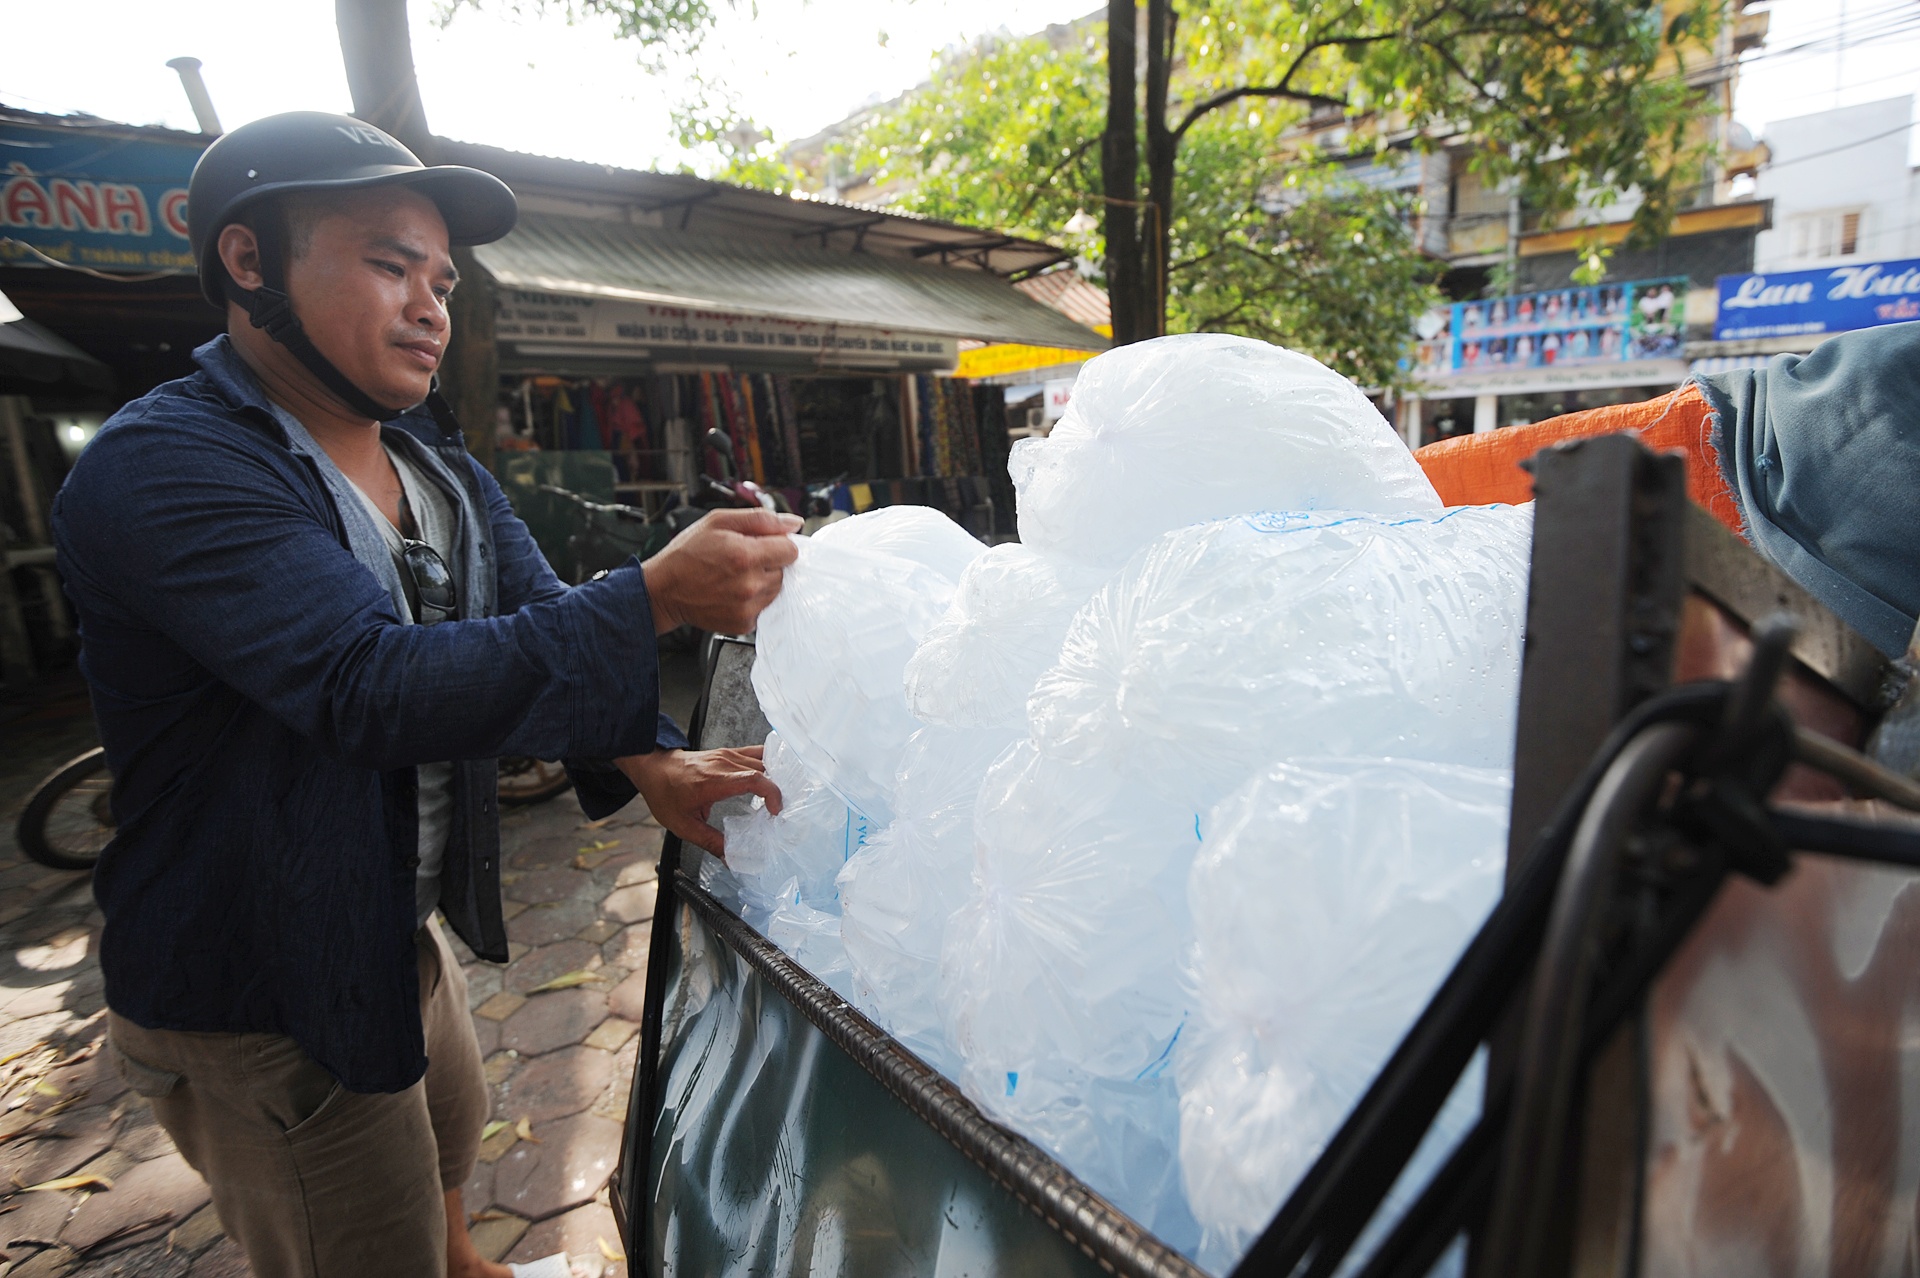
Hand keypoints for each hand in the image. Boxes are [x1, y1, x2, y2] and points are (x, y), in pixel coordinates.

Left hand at [616, 745, 782, 855]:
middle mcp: (724, 764)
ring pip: (763, 760)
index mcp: (714, 781)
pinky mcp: (728, 753)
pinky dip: (768, 764)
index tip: (774, 811)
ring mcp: (727, 755)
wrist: (654, 768)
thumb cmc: (665, 792)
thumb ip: (709, 842)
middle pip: (764, 770)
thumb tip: (729, 857)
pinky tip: (771, 777)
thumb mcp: (683, 825)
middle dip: (777, 789)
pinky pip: (756, 753)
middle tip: (778, 810)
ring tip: (777, 797)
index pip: (754, 779)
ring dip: (774, 777)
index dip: (771, 794)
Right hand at [641, 508, 800, 635]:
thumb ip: (760, 520)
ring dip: (763, 581)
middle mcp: (750, 585)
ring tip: (736, 575)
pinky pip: (763, 607)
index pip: (791, 550)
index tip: (762, 544)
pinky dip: (753, 599)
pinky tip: (733, 591)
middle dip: (769, 562)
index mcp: (746, 555)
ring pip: (776, 589)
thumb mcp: (717, 521)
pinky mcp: (744, 623)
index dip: (777, 543)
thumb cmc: (686, 554)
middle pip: (784, 570)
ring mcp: (748, 607)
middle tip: (742, 559)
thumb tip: (794, 523)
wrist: (664, 591)